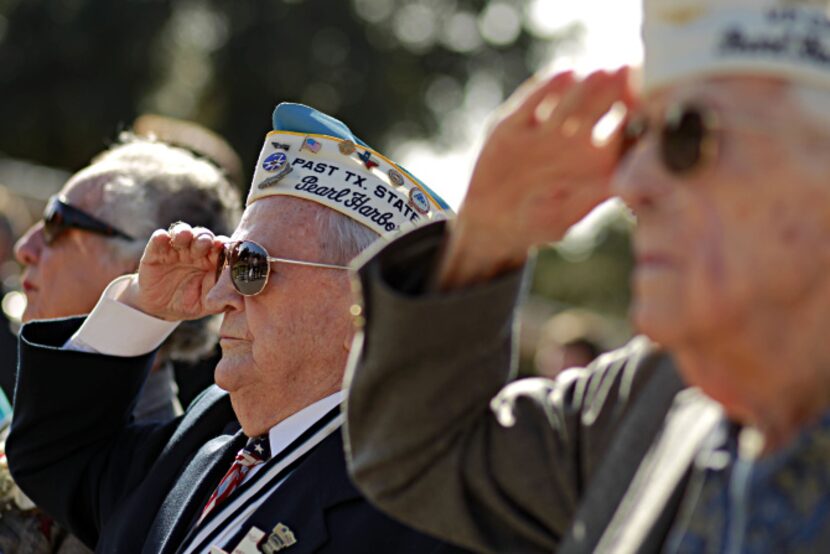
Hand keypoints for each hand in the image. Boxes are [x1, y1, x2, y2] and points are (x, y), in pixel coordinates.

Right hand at [118, 223, 225, 320]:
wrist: (161, 307)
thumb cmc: (191, 302)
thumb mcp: (206, 305)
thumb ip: (222, 302)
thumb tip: (240, 304)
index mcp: (213, 260)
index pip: (221, 248)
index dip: (223, 246)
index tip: (224, 247)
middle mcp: (197, 251)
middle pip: (203, 237)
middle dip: (204, 238)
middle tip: (205, 243)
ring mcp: (177, 249)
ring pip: (182, 233)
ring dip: (184, 233)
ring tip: (184, 236)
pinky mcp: (156, 251)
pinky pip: (158, 240)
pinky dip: (160, 238)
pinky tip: (162, 238)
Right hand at [439, 67, 634, 288]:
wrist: (489, 222)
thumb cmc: (536, 224)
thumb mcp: (565, 218)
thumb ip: (591, 199)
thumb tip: (626, 183)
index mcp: (597, 160)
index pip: (627, 130)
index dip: (641, 116)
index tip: (654, 107)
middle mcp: (576, 138)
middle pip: (604, 105)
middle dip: (618, 89)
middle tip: (631, 74)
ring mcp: (547, 128)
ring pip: (573, 98)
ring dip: (588, 85)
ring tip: (601, 73)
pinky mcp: (515, 124)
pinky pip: (534, 101)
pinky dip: (548, 87)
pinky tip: (565, 75)